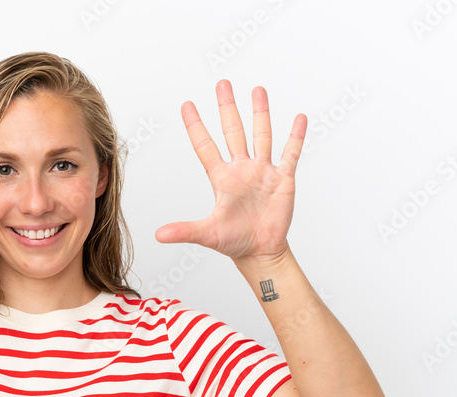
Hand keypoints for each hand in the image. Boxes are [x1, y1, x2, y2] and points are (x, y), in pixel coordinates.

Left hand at [155, 80, 305, 265]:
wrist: (260, 252)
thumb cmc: (234, 242)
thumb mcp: (206, 234)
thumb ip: (184, 231)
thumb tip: (158, 235)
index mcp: (222, 178)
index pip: (205, 146)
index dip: (196, 125)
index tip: (186, 104)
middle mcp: (241, 169)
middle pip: (233, 131)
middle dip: (227, 108)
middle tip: (222, 84)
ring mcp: (263, 172)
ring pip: (261, 136)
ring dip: (260, 114)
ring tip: (258, 90)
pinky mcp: (283, 180)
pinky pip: (290, 154)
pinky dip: (295, 137)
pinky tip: (299, 118)